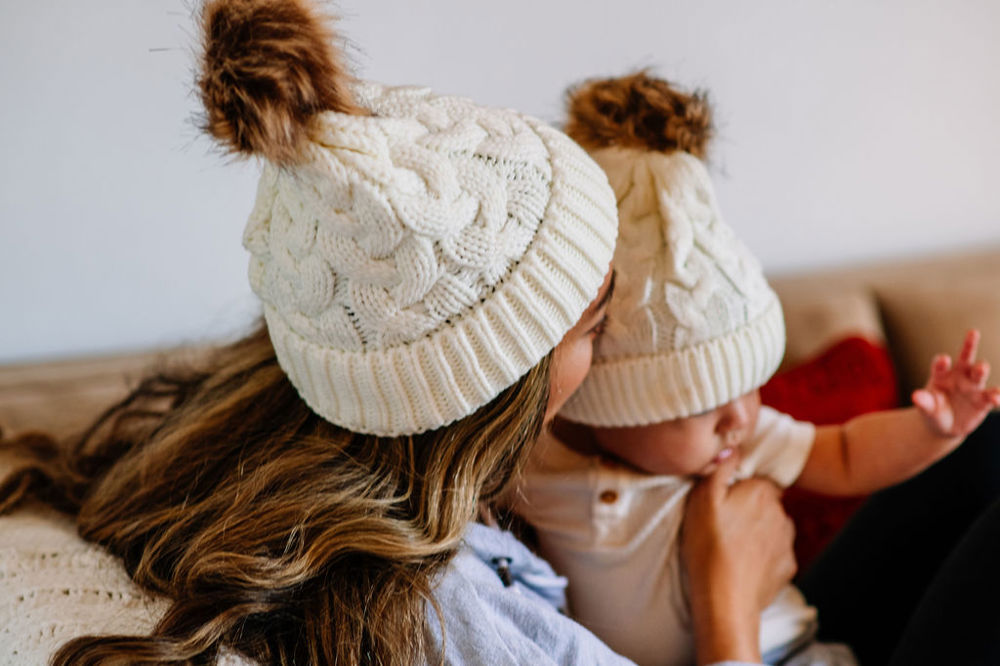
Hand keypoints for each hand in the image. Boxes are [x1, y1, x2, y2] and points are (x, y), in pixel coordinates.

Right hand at [680, 455, 796, 663]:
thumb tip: (733, 448)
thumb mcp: (702, 499)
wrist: (725, 599)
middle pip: (766, 504)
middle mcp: (782, 513)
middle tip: (723, 526)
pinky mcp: (787, 567)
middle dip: (750, 511)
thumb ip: (721, 468)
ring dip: (757, 534)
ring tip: (731, 548)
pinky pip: (774, 554)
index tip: (724, 501)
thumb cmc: (708, 546)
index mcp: (762, 492)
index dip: (741, 488)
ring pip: (772, 529)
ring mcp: (787, 542)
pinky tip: (742, 565)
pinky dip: (762, 558)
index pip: (759, 480)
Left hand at [912, 330, 999, 438]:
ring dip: (981, 369)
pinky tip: (996, 398)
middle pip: (965, 357)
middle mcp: (959, 376)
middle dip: (969, 345)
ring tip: (981, 368)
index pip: (940, 365)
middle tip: (972, 332)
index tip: (943, 360)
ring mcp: (973, 387)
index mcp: (941, 375)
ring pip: (979, 373)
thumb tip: (915, 396)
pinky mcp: (983, 401)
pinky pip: (992, 396)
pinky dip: (996, 396)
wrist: (945, 425)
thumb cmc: (933, 411)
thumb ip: (923, 402)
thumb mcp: (926, 408)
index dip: (941, 362)